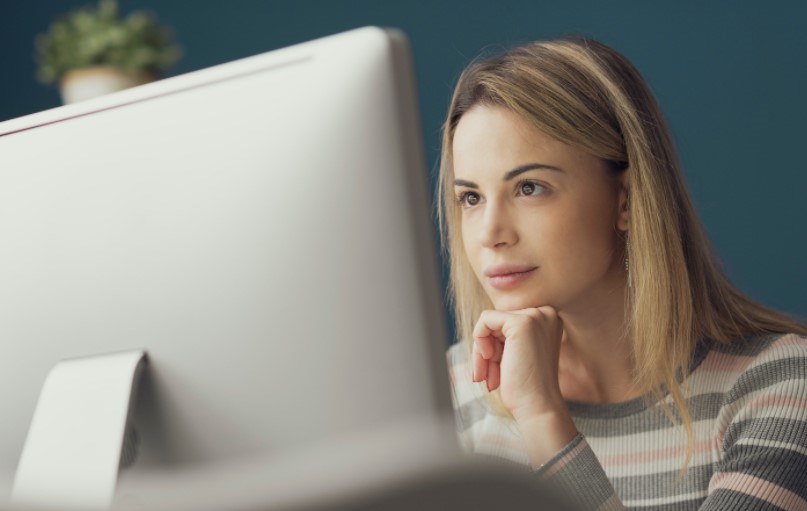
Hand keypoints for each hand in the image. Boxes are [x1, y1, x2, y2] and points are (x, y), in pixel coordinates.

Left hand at [471, 306, 564, 421]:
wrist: (538, 407)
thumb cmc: (526, 387)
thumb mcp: (518, 354)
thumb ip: (506, 336)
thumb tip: (483, 327)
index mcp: (548, 320)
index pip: (507, 323)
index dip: (495, 346)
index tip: (493, 370)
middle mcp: (545, 314)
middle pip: (497, 323)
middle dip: (487, 351)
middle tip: (484, 376)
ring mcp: (535, 316)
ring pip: (489, 323)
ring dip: (481, 353)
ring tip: (486, 377)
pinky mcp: (521, 323)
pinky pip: (485, 320)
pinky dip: (479, 341)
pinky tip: (487, 361)